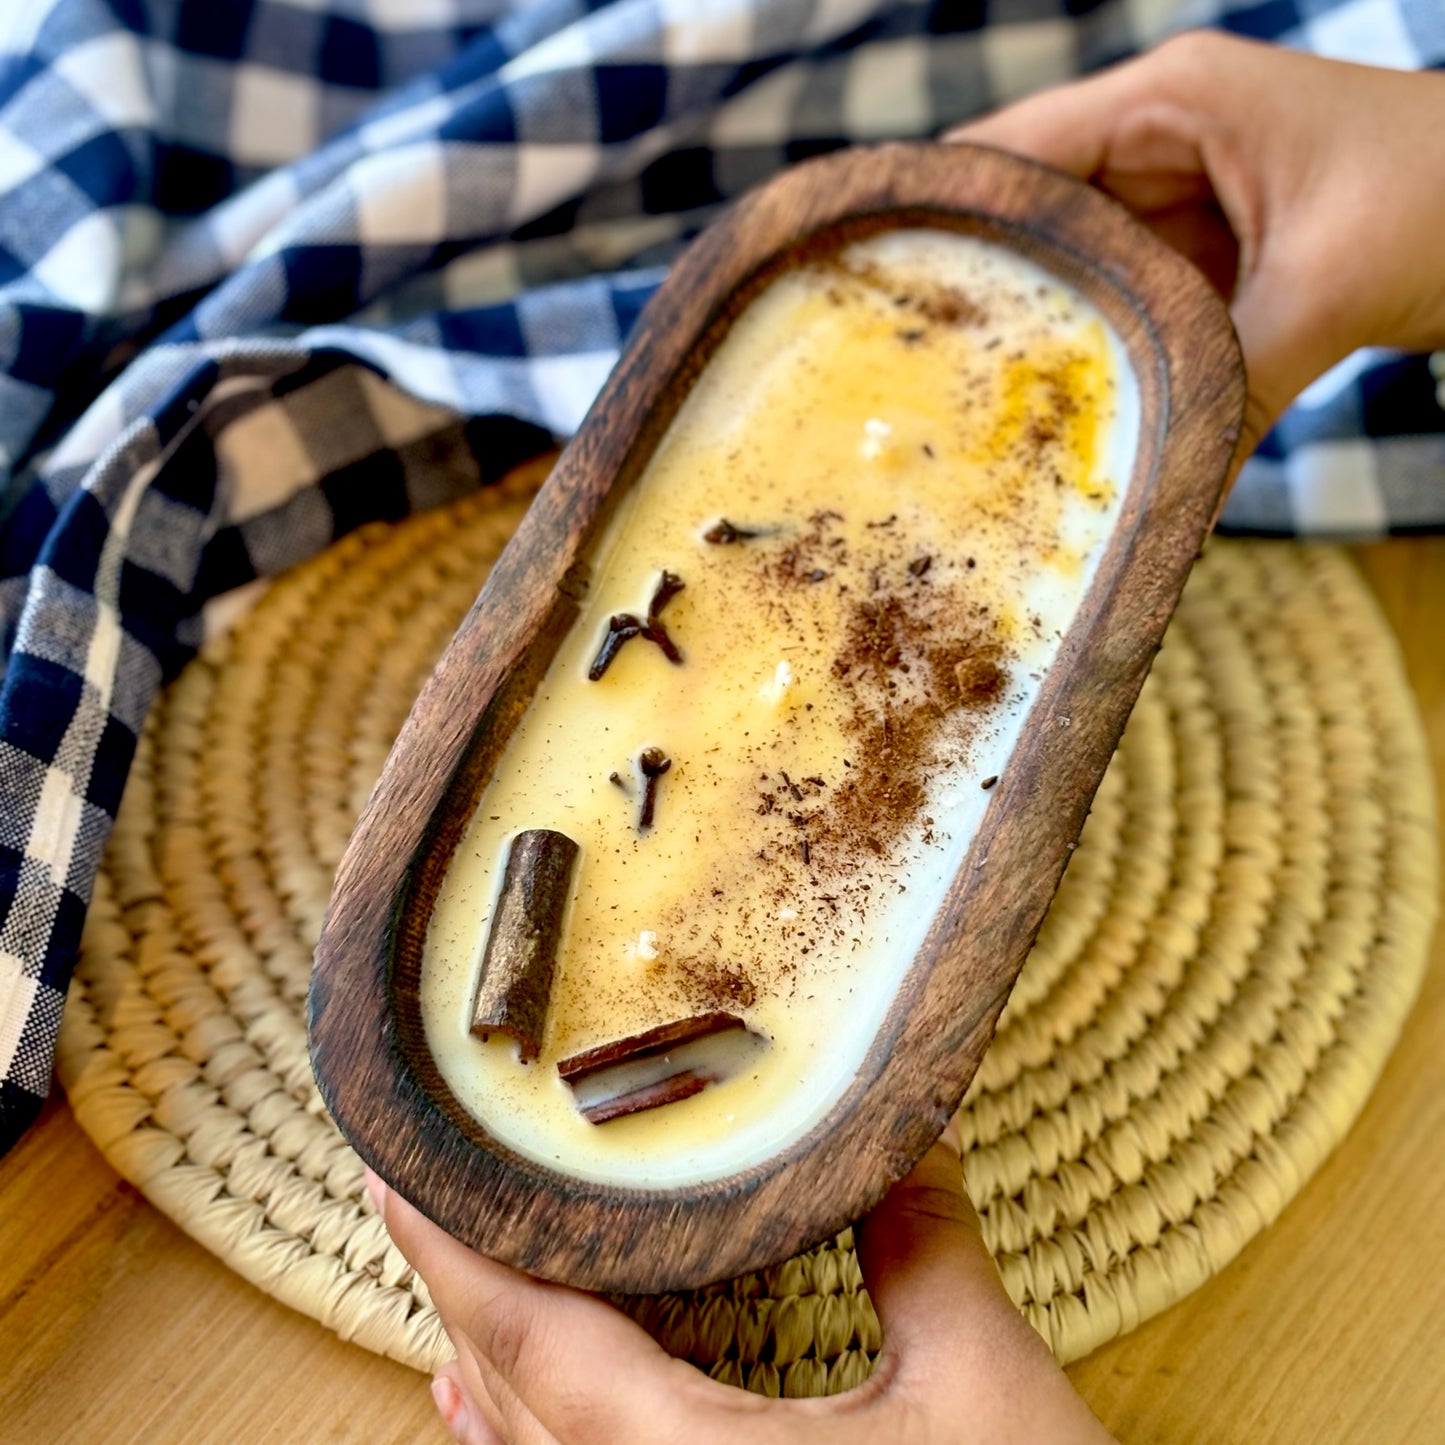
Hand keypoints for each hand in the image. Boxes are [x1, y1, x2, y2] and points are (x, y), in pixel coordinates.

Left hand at [368, 1123, 1114, 1443]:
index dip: (450, 1252)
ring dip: (489, 1373)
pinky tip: (519, 1421)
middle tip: (431, 1195)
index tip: (388, 1173)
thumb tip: (908, 1126)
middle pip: (511, 1400)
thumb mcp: (984, 1389)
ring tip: (456, 1303)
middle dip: (462, 1293)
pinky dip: (532, 1443)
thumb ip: (928, 1245)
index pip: (529, 1344)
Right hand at [948, 33, 1444, 460]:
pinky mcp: (1207, 254)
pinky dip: (1104, 354)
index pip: (1018, 151)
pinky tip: (1066, 411)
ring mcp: (1184, 198)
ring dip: (1044, 336)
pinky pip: (1131, 304)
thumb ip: (1231, 390)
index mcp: (1175, 102)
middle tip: (914, 380)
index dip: (945, 218)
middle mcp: (1162, 140)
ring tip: (971, 408)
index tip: (878, 295)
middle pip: (1033, 217)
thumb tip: (1162, 507)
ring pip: (1079, 269)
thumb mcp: (1328, 290)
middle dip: (985, 295)